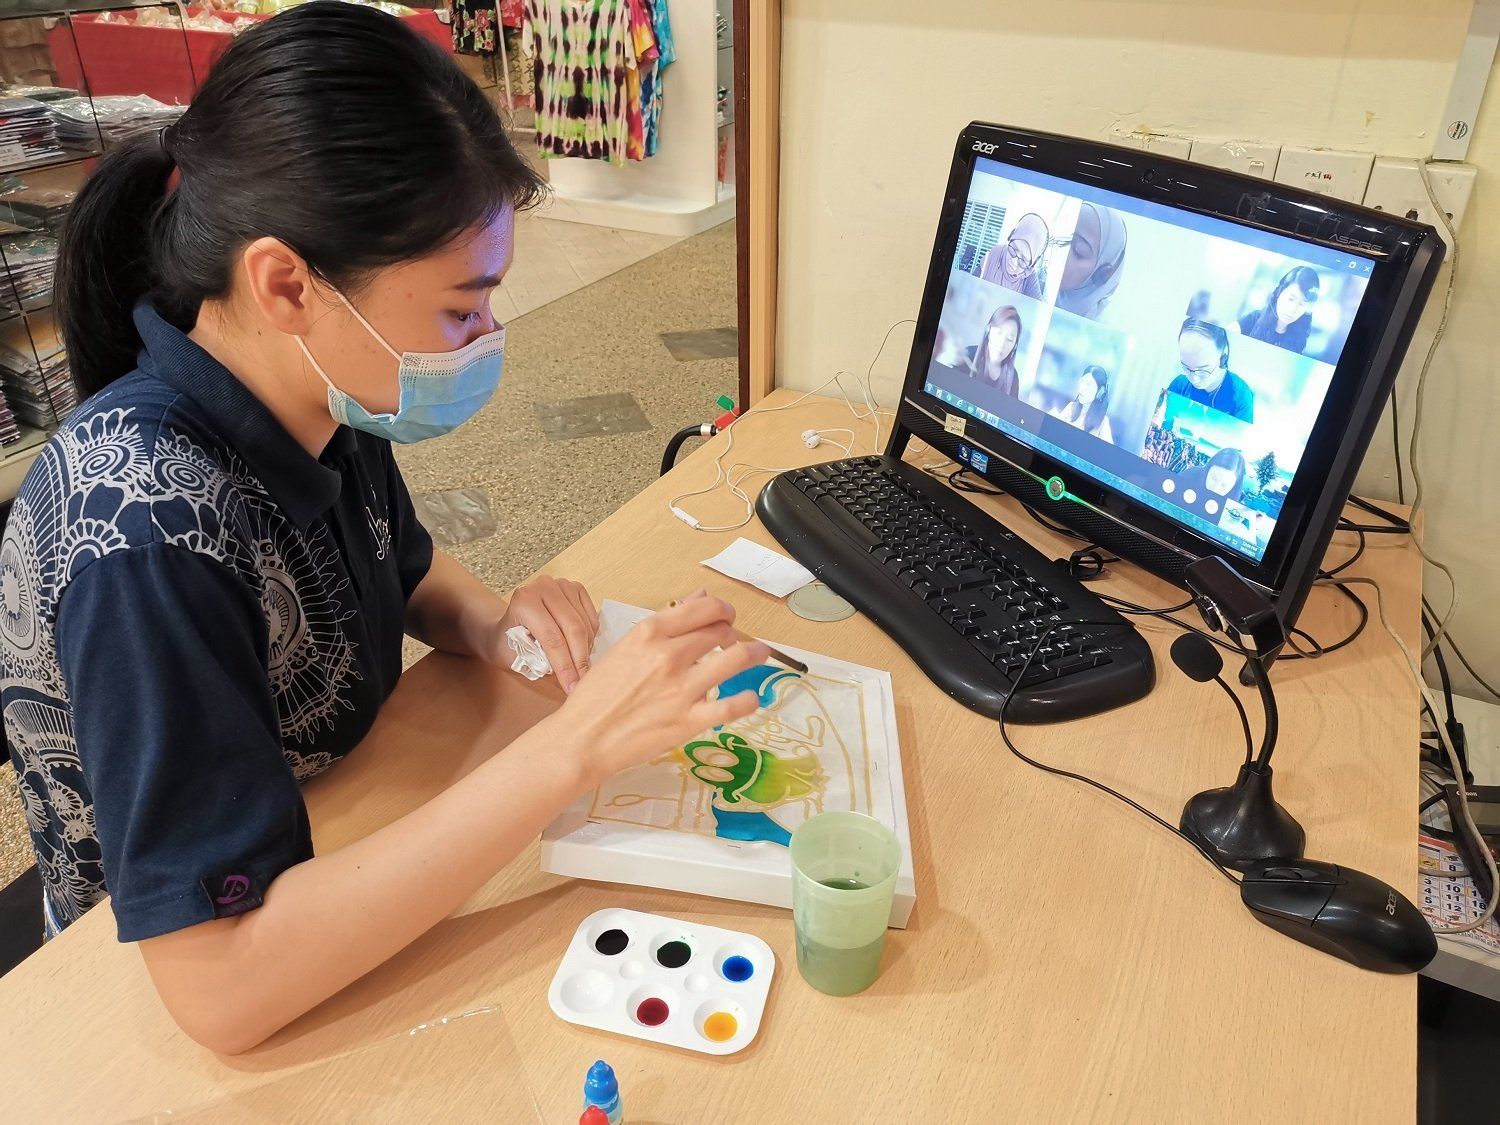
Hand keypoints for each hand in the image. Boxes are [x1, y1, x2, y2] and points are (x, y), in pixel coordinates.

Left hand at [496, 575, 599, 692]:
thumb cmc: (508, 642)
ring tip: (580, 669)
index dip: (565, 666)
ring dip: (586, 651)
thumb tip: (568, 676)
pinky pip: (591, 619)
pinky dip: (590, 639)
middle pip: (573, 629)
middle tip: (584, 683)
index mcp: (524, 600)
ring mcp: (562, 585)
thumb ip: (538, 663)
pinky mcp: (576, 588)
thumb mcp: (514, 657)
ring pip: (585, 625)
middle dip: (580, 660)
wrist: (508, 624)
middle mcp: (544, 586)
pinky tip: (581, 650)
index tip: (572, 688)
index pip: (552, 638)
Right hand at [559, 594, 767, 785]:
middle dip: (732, 632)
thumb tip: (697, 597)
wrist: (582, 738)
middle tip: (734, 640)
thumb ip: (664, 624)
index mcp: (649, 633)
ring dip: (754, 653)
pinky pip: (731, 706)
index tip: (725, 615)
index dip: (721, 609)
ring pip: (735, 659)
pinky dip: (747, 700)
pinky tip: (751, 697)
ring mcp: (681, 689)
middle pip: (720, 630)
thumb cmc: (597, 695)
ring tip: (760, 654)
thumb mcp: (625, 648)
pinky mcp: (688, 721)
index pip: (702, 608)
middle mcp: (668, 655)